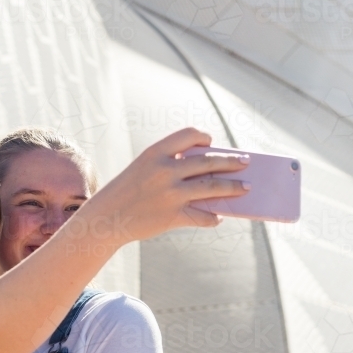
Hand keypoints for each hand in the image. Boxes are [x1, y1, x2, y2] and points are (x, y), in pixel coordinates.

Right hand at [80, 128, 249, 243]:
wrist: (106, 218)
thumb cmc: (128, 191)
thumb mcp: (144, 168)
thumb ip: (172, 165)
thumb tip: (208, 171)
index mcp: (156, 152)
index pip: (190, 134)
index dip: (204, 138)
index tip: (212, 144)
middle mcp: (165, 169)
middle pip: (209, 161)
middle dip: (232, 162)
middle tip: (246, 162)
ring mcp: (170, 193)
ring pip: (212, 187)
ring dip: (233, 187)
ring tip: (246, 187)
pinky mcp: (173, 216)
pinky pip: (203, 215)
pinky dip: (214, 217)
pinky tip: (219, 216)